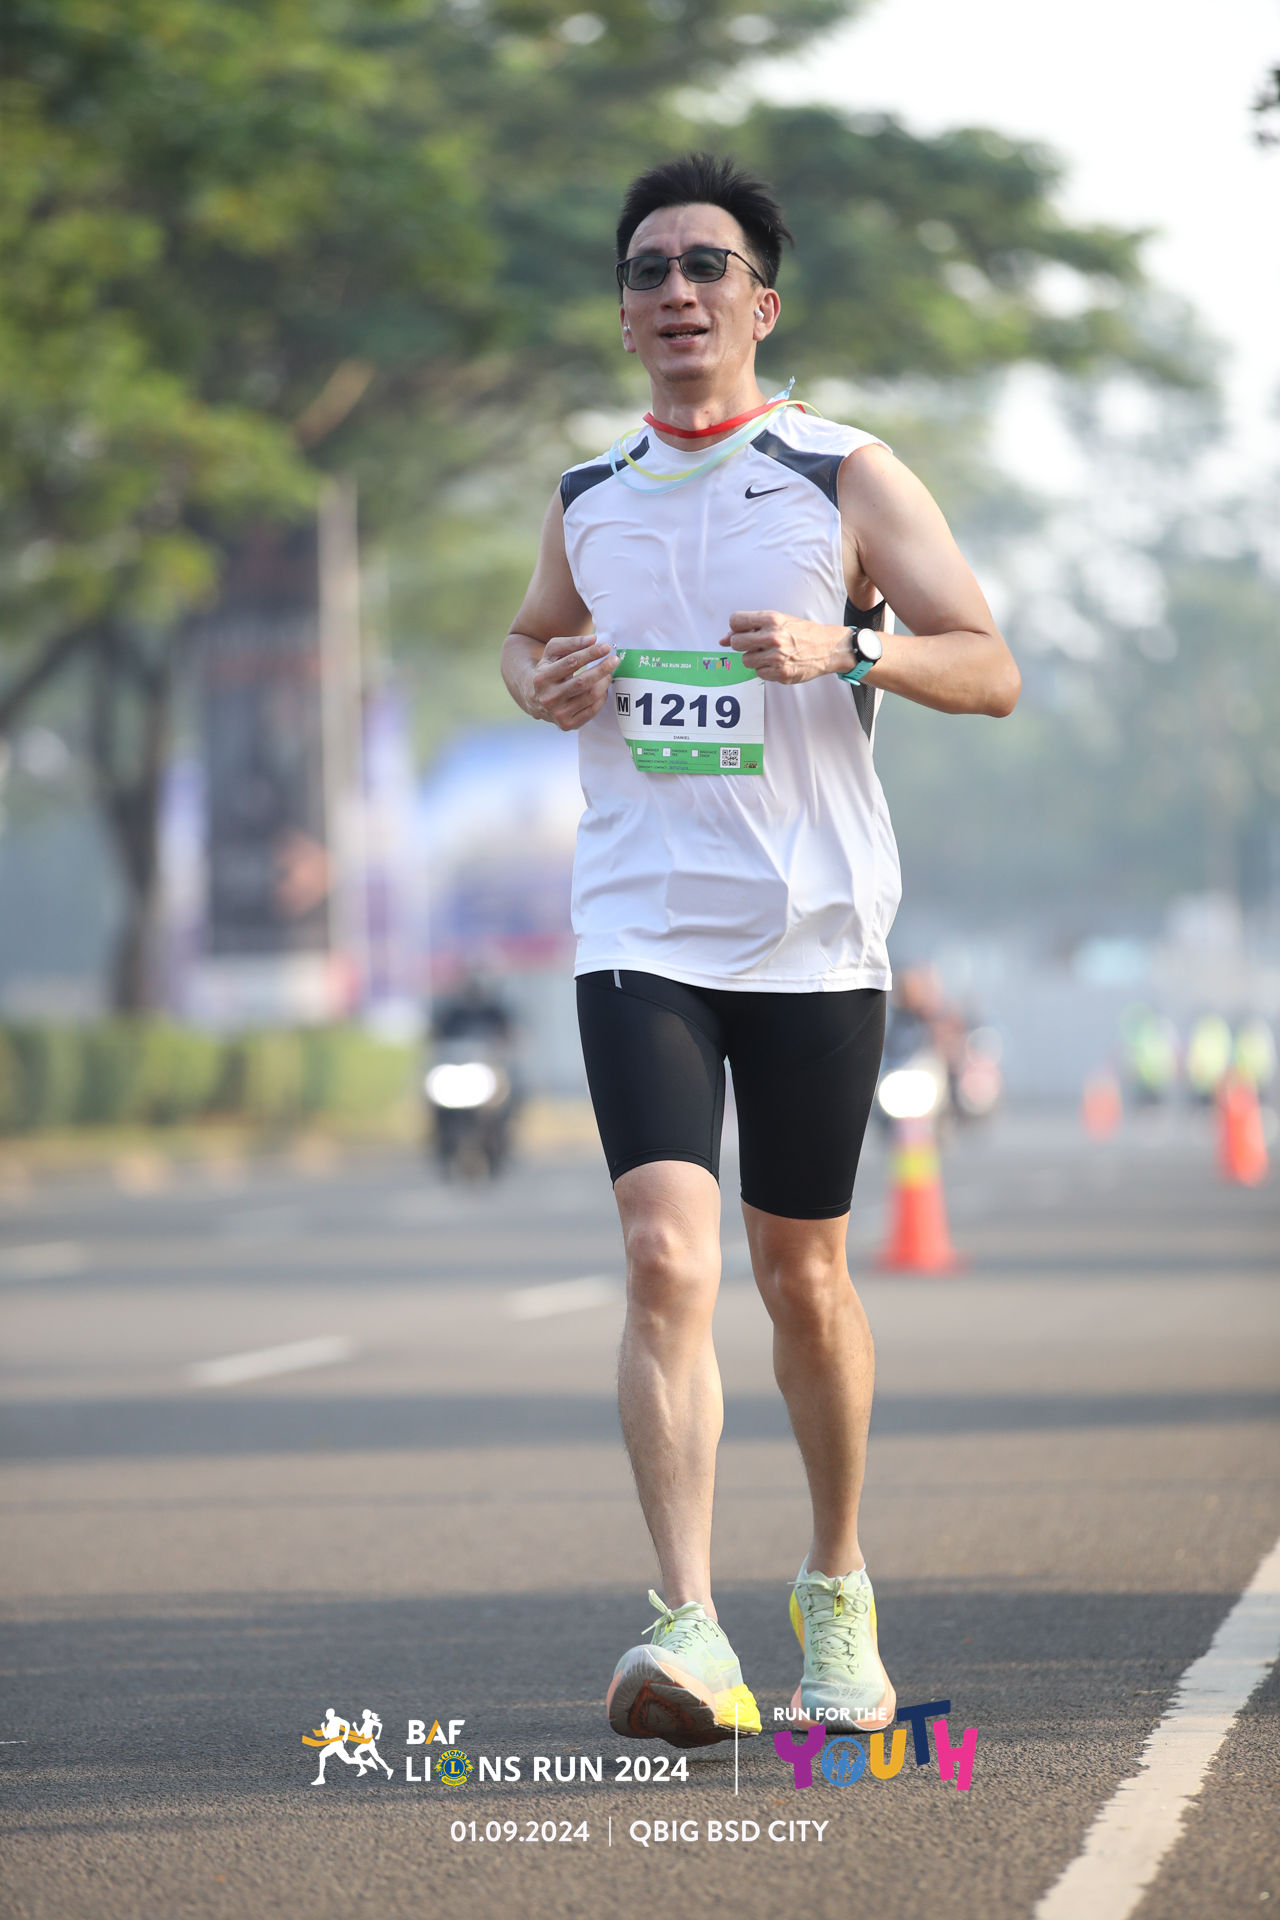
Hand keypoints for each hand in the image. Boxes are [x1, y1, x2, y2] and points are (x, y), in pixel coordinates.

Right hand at [529, 633, 617, 729]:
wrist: (533, 698)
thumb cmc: (547, 670)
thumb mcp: (552, 653)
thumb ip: (571, 643)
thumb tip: (594, 640)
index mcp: (541, 678)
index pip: (571, 663)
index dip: (590, 654)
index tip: (605, 647)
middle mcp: (548, 698)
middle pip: (583, 682)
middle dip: (602, 669)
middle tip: (614, 660)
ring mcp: (557, 714)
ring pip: (590, 696)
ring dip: (604, 682)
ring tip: (609, 673)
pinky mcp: (567, 725)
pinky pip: (592, 710)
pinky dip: (601, 697)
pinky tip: (603, 688)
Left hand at [723, 610, 849, 683]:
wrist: (828, 648)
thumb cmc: (803, 632)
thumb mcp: (780, 621)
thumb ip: (751, 627)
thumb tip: (723, 639)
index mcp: (772, 619)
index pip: (736, 621)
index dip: (736, 627)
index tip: (744, 630)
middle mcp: (773, 637)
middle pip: (736, 642)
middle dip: (742, 644)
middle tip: (756, 644)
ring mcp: (776, 657)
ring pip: (746, 660)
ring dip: (754, 658)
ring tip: (769, 653)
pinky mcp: (780, 673)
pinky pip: (759, 673)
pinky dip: (765, 669)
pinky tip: (777, 663)